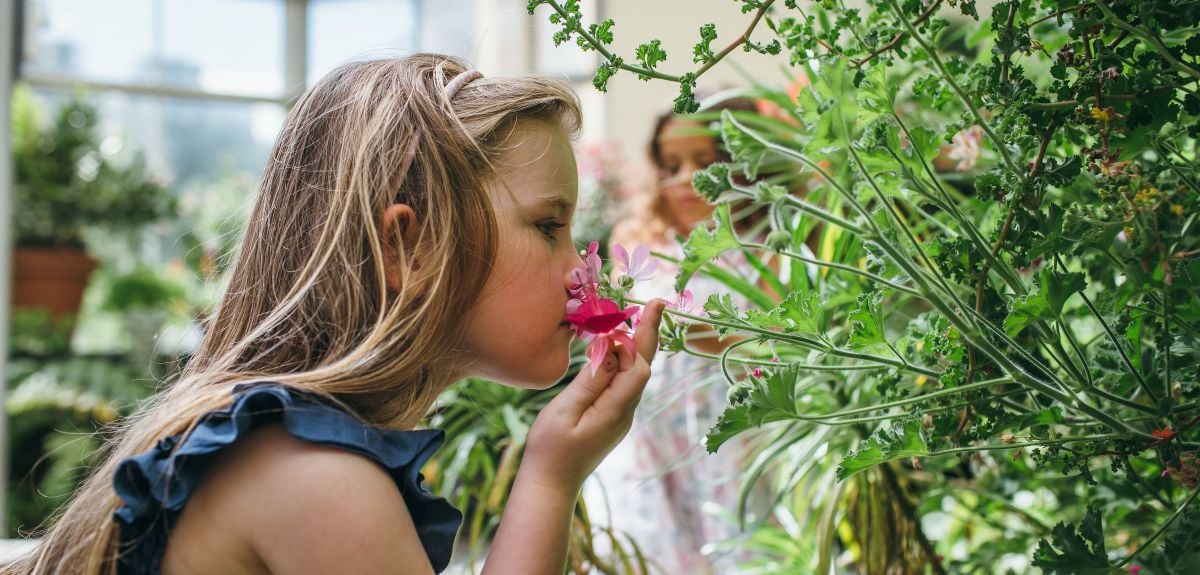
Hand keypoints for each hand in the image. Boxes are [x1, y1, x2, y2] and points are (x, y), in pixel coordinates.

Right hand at [522, 299, 666, 493]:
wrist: (551, 482)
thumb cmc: (551, 448)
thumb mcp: (566, 411)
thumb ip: (591, 380)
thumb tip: (612, 349)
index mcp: (616, 409)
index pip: (639, 367)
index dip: (638, 337)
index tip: (639, 309)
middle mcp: (625, 411)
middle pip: (644, 366)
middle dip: (650, 333)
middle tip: (658, 303)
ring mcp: (621, 415)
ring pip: (636, 374)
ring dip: (638, 344)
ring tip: (642, 315)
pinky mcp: (612, 416)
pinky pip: (625, 383)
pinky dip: (625, 360)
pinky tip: (618, 346)